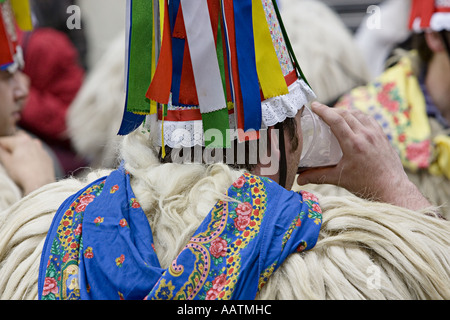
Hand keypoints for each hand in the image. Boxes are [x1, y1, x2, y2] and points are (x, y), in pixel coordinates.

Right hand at [0, 131, 55, 194]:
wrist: (40, 183)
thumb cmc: (21, 172)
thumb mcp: (7, 162)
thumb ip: (1, 152)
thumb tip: (0, 147)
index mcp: (20, 141)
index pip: (5, 140)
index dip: (0, 145)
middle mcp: (32, 142)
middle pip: (19, 138)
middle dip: (13, 143)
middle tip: (8, 151)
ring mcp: (41, 149)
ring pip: (31, 144)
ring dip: (24, 147)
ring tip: (19, 155)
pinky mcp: (47, 157)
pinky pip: (39, 153)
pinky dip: (33, 154)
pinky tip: (30, 162)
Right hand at [297, 102, 430, 210]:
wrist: (391, 188)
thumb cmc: (366, 184)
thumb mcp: (338, 179)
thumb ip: (317, 176)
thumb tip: (299, 179)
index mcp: (353, 144)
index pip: (336, 120)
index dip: (323, 110)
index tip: (314, 105)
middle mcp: (365, 135)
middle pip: (345, 113)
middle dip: (331, 110)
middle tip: (320, 110)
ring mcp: (376, 134)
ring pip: (358, 114)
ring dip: (345, 111)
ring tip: (335, 114)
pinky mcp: (382, 136)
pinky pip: (368, 119)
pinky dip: (357, 116)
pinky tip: (353, 120)